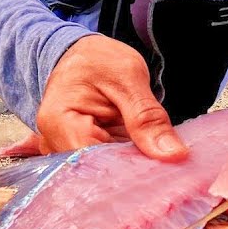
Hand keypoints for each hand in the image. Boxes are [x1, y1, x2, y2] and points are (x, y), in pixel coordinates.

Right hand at [35, 35, 188, 161]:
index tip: (162, 173)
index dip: (128, 172)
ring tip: (157, 166)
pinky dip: (123, 165)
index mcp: (59, 121)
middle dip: (132, 173)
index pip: (93, 163)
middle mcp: (53, 142)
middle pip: (95, 173)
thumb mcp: (129, 77)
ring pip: (101, 174)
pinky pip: (101, 168)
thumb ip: (147, 117)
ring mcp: (62, 150)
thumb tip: (173, 154)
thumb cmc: (99, 59)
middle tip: (168, 171)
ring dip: (129, 170)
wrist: (82, 54)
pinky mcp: (76, 154)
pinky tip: (143, 160)